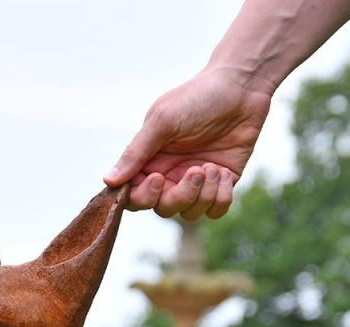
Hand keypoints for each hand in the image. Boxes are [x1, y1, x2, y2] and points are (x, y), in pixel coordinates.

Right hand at [103, 66, 271, 219]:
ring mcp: (196, 182)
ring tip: (213, 167)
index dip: (143, 197)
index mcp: (151, 159)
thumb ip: (136, 152)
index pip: (135, 195)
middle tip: (195, 171)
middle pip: (164, 208)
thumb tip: (108, 181)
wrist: (242, 89)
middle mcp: (171, 174)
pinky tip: (225, 172)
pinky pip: (215, 211)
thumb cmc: (198, 98)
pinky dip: (221, 196)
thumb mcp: (163, 122)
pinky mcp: (221, 185)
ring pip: (190, 213)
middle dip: (180, 196)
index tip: (158, 179)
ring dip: (204, 195)